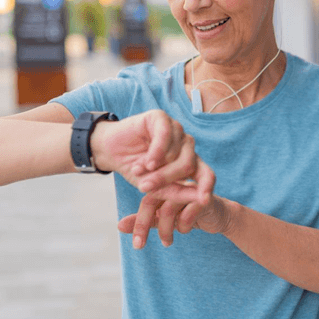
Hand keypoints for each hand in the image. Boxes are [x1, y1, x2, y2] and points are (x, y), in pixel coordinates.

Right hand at [90, 110, 211, 201]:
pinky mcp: (161, 118)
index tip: (204, 200)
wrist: (111, 152)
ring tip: (137, 171)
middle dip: (166, 179)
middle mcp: (185, 145)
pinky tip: (146, 162)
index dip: (207, 186)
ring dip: (155, 167)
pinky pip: (165, 136)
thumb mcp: (154, 187)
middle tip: (145, 187)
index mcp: (189, 162)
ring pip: (176, 152)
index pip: (207, 174)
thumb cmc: (136, 170)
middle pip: (188, 164)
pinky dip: (156, 152)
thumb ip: (176, 192)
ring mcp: (176, 130)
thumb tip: (201, 200)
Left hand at [117, 158, 231, 248]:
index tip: (136, 244)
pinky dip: (184, 225)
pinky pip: (189, 212)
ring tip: (167, 243)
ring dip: (166, 229)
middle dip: (144, 224)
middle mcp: (174, 183)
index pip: (146, 199)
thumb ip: (145, 220)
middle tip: (139, 246)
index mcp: (163, 184)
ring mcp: (189, 188)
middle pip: (153, 199)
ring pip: (169, 207)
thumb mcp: (164, 218)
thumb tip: (119, 226)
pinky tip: (185, 230)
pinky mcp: (204, 197)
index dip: (138, 221)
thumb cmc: (187, 213)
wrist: (217, 215)